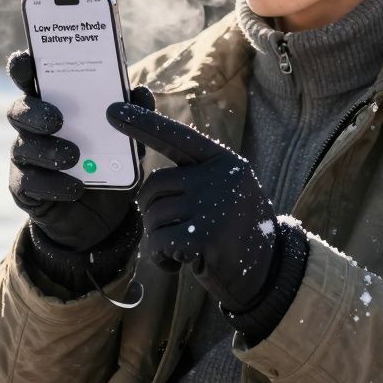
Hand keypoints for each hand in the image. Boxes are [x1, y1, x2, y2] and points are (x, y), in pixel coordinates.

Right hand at [6, 50, 154, 251]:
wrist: (101, 216)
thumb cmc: (108, 163)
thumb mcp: (126, 140)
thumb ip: (131, 115)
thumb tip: (140, 91)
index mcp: (52, 104)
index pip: (30, 80)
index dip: (23, 68)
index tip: (26, 60)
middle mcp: (32, 128)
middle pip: (18, 110)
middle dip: (34, 112)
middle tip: (57, 119)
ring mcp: (24, 159)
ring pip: (23, 147)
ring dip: (47, 150)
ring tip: (73, 156)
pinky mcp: (24, 189)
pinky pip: (31, 184)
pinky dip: (54, 185)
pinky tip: (75, 187)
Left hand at [106, 102, 279, 312]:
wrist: (270, 272)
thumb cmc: (237, 232)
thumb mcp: (226, 194)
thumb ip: (195, 180)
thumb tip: (148, 185)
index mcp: (223, 161)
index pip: (176, 137)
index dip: (142, 123)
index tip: (112, 110)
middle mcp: (220, 177)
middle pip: (154, 186)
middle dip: (153, 212)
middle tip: (176, 232)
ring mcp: (214, 205)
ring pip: (153, 217)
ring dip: (160, 239)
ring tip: (187, 248)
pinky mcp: (205, 236)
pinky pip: (159, 242)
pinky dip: (163, 258)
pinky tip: (184, 263)